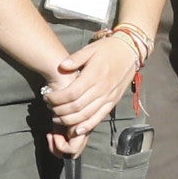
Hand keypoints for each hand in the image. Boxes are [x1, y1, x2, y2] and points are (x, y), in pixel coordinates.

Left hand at [40, 33, 138, 147]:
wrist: (130, 52)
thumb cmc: (108, 49)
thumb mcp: (91, 49)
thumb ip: (76, 58)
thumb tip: (62, 66)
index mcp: (94, 75)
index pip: (71, 93)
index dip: (56, 98)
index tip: (47, 97)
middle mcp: (102, 89)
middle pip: (76, 107)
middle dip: (59, 110)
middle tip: (49, 108)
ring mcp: (108, 97)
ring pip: (86, 115)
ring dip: (69, 120)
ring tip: (58, 117)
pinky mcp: (113, 102)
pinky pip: (99, 118)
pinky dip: (87, 126)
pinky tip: (76, 129)